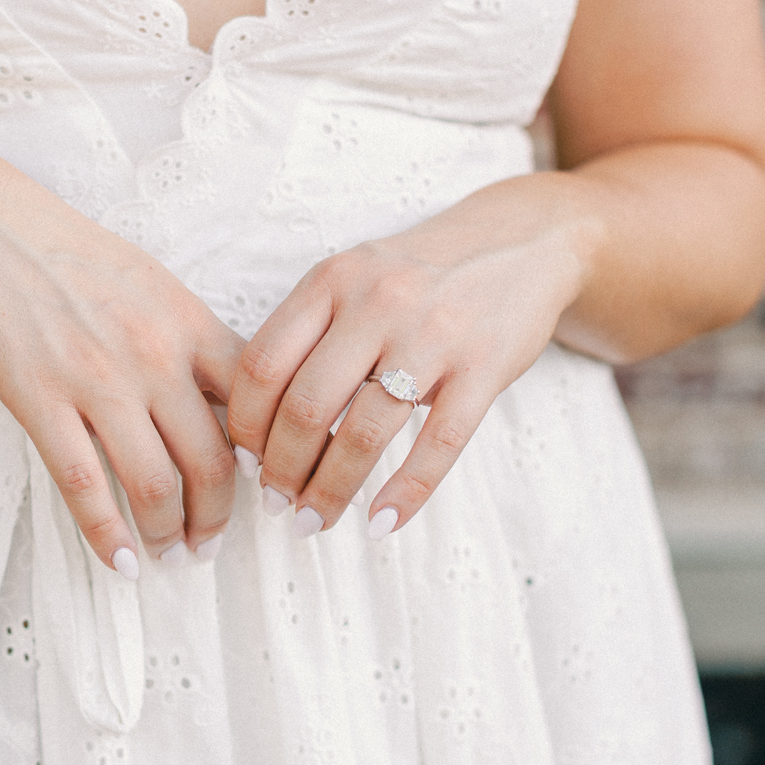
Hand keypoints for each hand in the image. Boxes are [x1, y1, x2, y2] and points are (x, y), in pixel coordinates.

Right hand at [0, 154, 242, 574]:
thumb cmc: (75, 256)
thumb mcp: (155, 285)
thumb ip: (194, 341)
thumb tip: (228, 404)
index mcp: (190, 325)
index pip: (253, 406)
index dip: (265, 460)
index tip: (261, 490)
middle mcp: (153, 357)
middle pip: (210, 461)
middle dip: (217, 518)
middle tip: (210, 544)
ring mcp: (96, 381)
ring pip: (153, 483)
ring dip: (168, 533)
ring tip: (169, 557)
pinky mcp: (40, 401)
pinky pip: (84, 484)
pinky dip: (108, 535)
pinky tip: (122, 561)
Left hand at [227, 182, 593, 537]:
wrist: (520, 241)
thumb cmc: (420, 274)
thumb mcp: (355, 278)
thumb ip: (308, 332)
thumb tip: (258, 427)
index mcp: (332, 280)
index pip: (263, 364)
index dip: (244, 426)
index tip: (244, 462)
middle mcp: (377, 302)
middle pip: (306, 406)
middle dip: (281, 470)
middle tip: (275, 504)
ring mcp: (433, 334)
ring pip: (365, 433)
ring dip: (332, 490)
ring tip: (315, 520)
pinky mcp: (484, 367)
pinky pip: (438, 445)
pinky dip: (405, 494)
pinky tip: (383, 523)